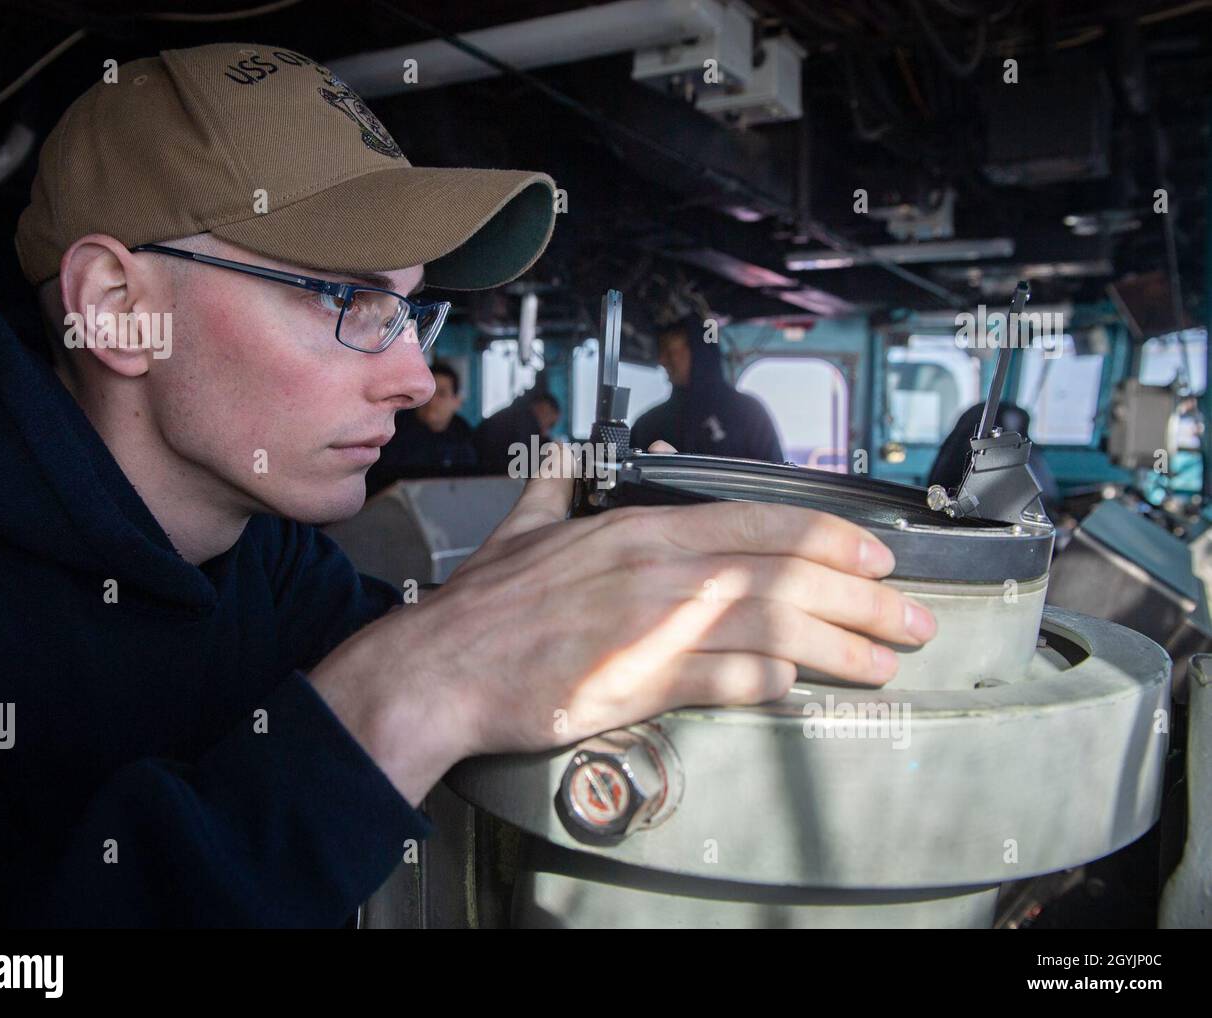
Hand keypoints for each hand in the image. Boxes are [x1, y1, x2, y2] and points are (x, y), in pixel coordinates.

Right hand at [309, 441, 935, 803]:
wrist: (441, 667)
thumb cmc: (485, 605)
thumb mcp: (523, 525)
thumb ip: (554, 484)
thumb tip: (560, 455)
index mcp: (641, 530)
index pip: (760, 521)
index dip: (831, 538)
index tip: (876, 556)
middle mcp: (660, 571)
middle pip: (786, 574)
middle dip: (863, 597)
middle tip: (911, 617)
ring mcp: (654, 626)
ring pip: (773, 628)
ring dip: (841, 646)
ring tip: (884, 663)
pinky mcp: (640, 683)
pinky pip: (727, 680)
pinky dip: (772, 683)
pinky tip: (800, 689)